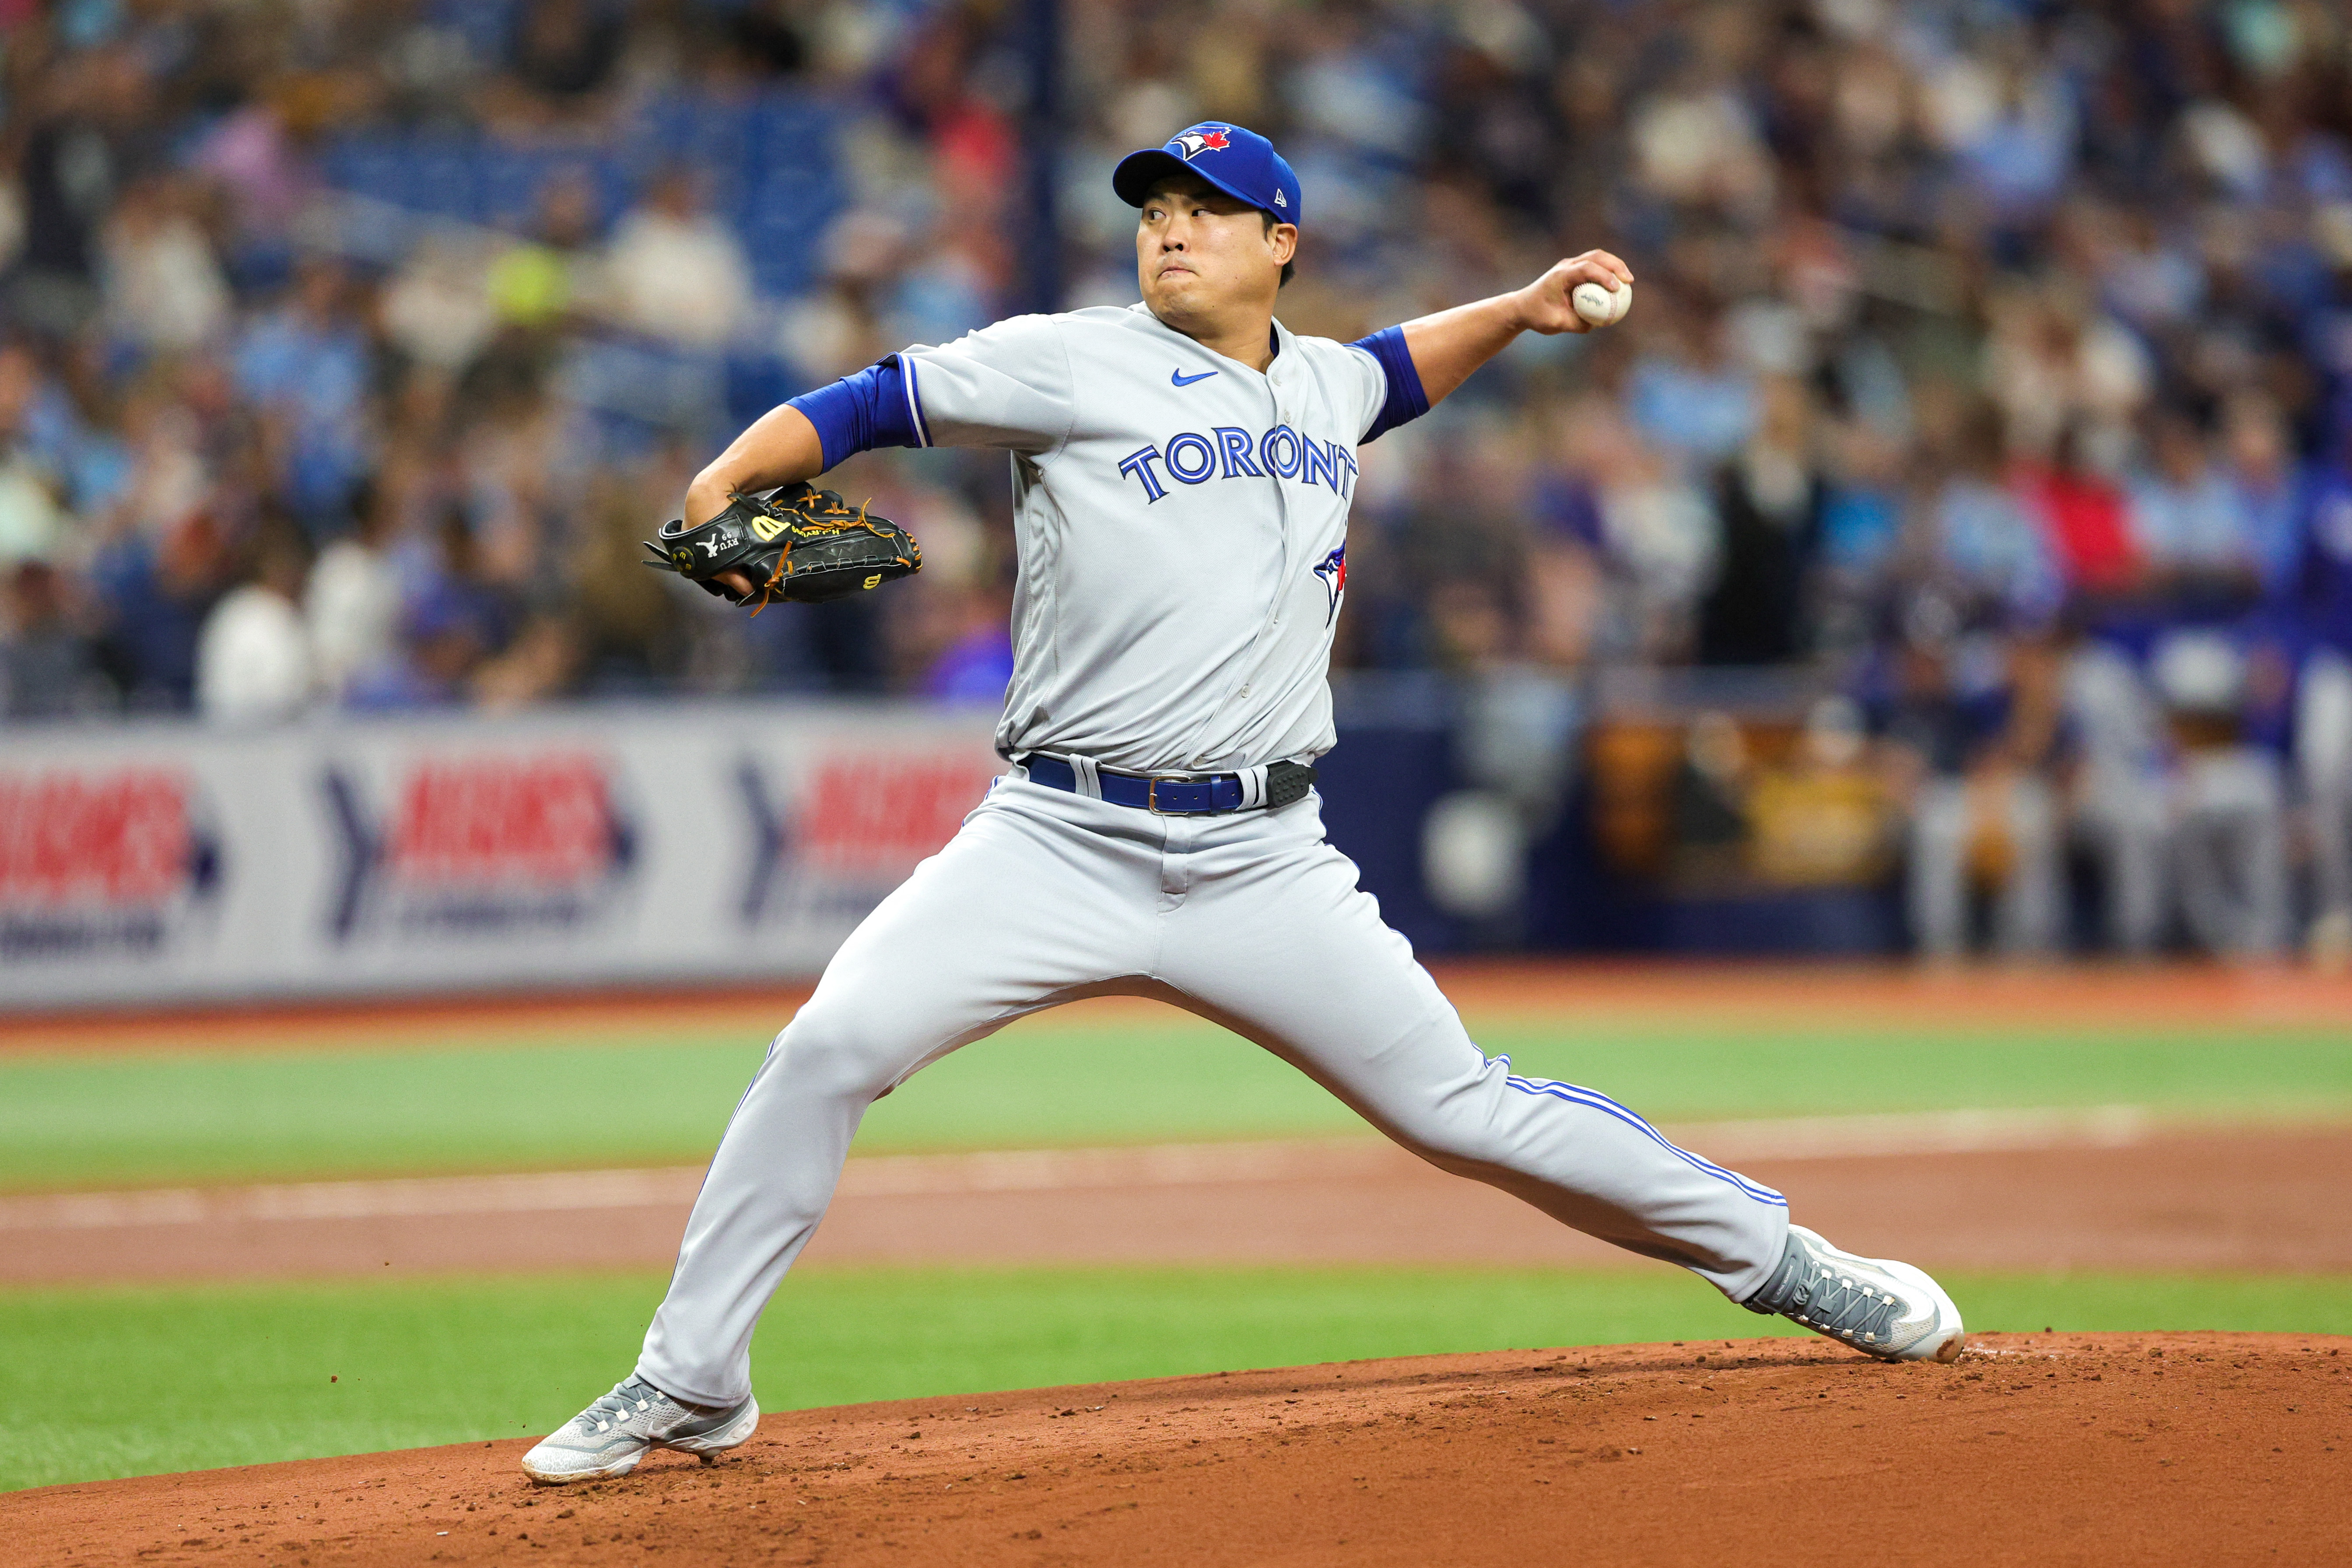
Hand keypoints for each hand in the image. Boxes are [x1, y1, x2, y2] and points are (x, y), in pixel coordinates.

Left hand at [1513, 251, 1634, 335]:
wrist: (1522, 307)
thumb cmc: (1537, 316)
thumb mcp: (1556, 324)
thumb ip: (1576, 324)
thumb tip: (1598, 324)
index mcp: (1560, 275)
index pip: (1586, 269)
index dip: (1603, 276)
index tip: (1616, 289)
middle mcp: (1566, 266)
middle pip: (1596, 256)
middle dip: (1615, 265)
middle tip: (1629, 281)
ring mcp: (1570, 265)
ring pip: (1597, 257)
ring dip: (1614, 265)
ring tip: (1628, 280)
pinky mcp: (1574, 270)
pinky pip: (1594, 266)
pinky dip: (1607, 271)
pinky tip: (1618, 285)